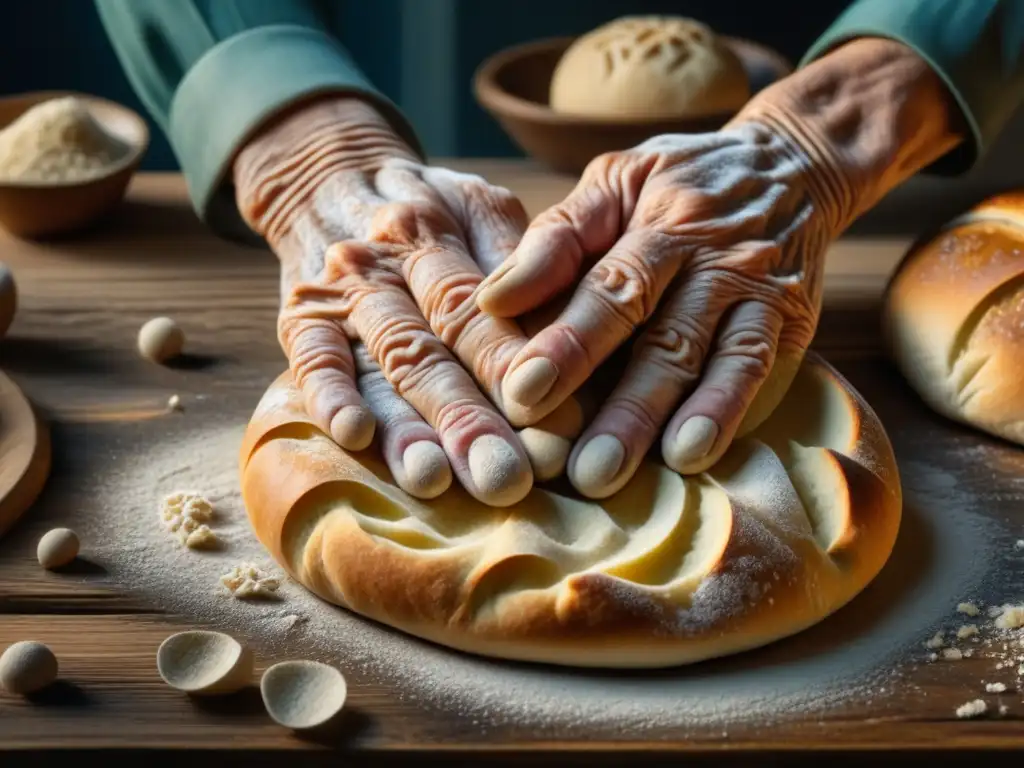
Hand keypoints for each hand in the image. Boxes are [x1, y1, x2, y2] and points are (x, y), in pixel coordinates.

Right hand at [233, 97, 578, 505]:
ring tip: (434, 479)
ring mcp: (338, 294)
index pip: (477, 308)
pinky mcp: (299, 322)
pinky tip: (356, 436)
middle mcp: (383, 261)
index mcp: (433, 233)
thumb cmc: (433, 212)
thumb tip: (572, 345)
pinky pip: (312, 363)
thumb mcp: (481, 211)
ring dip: (405, 427)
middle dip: (469, 418)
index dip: (515, 369)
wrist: (330, 181)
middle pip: (432, 347)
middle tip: (505, 478)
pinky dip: (331, 398)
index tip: (559, 428)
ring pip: (378, 364)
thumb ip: (525, 268)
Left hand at [478, 38, 962, 497]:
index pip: (610, 286)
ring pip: (713, 360)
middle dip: (619, 405)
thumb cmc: (677, 182)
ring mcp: (756, 289)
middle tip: (576, 467)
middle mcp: (713, 256)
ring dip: (671, 419)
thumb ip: (555, 240)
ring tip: (624, 474)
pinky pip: (761, 369)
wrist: (791, 163)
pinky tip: (694, 457)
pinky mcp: (791, 320)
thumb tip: (491, 299)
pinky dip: (730, 412)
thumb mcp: (615, 183)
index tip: (522, 394)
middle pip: (662, 335)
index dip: (568, 342)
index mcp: (659, 219)